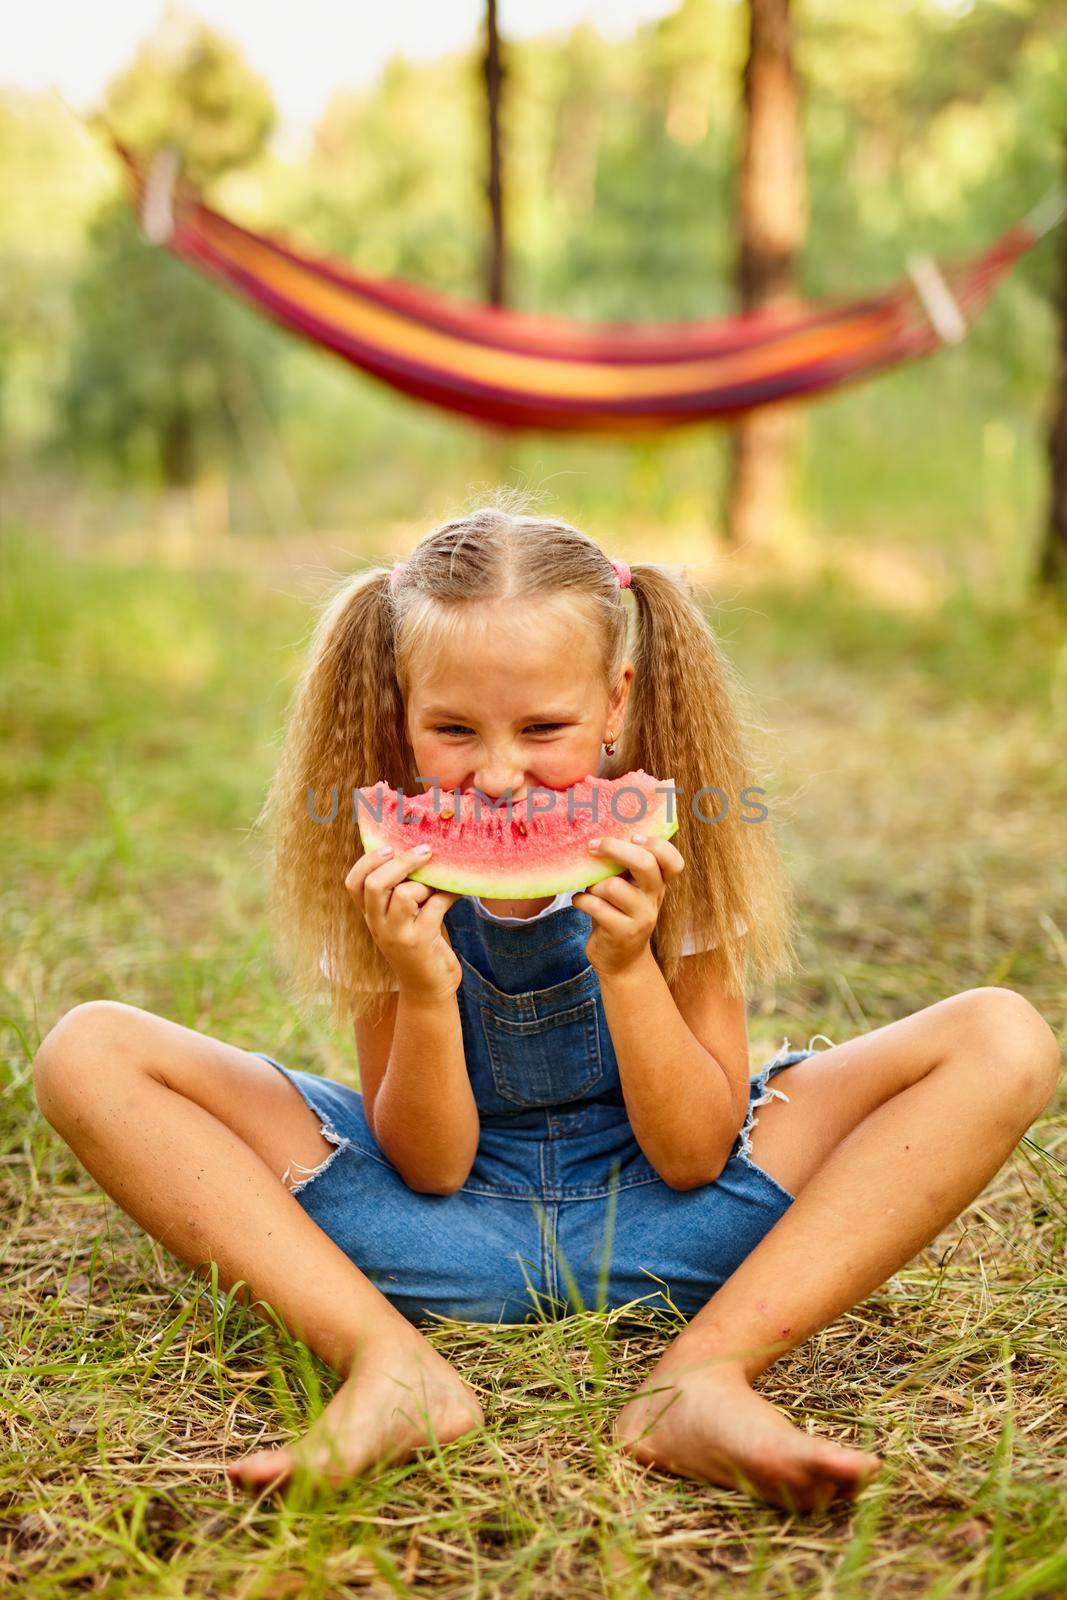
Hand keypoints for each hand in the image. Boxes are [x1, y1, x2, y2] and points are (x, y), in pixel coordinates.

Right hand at [345, 844, 460, 1000]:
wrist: (428, 989)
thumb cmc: (419, 946)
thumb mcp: (401, 920)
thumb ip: (400, 893)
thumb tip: (417, 853)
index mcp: (371, 916)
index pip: (353, 884)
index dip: (367, 861)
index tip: (389, 847)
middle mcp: (378, 925)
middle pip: (375, 884)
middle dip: (401, 862)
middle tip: (425, 851)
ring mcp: (398, 935)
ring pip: (403, 894)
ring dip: (426, 883)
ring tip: (438, 887)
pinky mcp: (421, 942)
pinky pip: (436, 905)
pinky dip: (449, 893)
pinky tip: (457, 892)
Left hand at [573, 834, 684, 978]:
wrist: (621, 961)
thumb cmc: (620, 915)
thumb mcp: (630, 891)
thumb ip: (626, 868)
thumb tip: (601, 833)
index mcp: (658, 884)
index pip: (673, 861)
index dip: (657, 845)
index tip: (634, 837)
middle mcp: (654, 899)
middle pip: (644, 863)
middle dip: (614, 848)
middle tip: (593, 845)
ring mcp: (641, 917)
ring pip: (612, 886)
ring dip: (592, 885)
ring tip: (589, 891)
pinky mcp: (622, 933)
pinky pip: (595, 906)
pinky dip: (581, 900)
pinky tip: (580, 902)